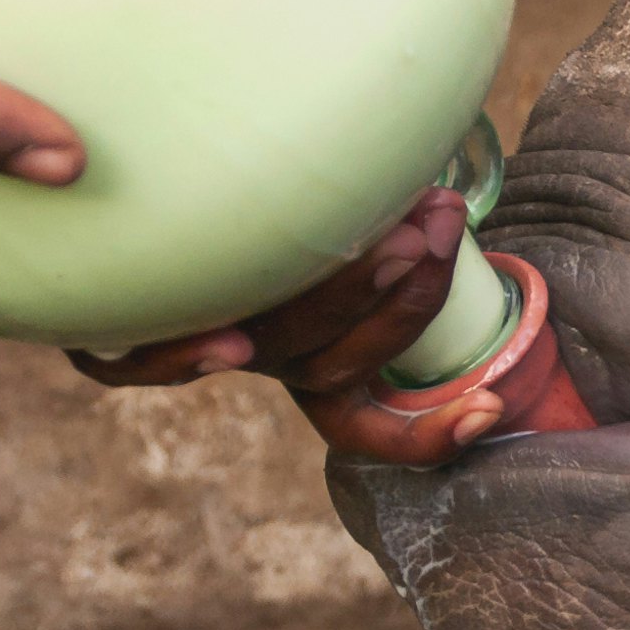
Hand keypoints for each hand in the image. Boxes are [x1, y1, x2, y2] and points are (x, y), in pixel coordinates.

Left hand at [72, 184, 500, 464]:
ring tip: (384, 225)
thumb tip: (441, 201)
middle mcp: (273, 362)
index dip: (433, 435)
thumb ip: (395, 223)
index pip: (379, 433)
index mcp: (324, 365)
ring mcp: (210, 344)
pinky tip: (222, 343)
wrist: (166, 194)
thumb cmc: (294, 211)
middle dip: (402, 300)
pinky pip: (140, 368)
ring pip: (276, 351)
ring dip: (337, 295)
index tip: (490, 405)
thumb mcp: (359, 228)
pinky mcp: (138, 326)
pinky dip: (181, 362)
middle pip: (338, 364)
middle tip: (437, 228)